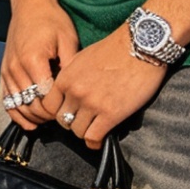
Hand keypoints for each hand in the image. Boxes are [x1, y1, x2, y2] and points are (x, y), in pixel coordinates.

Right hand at [0, 0, 83, 131]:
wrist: (30, 5)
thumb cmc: (50, 19)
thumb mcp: (68, 39)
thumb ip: (71, 66)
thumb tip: (77, 89)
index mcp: (33, 60)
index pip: (45, 97)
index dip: (59, 108)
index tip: (70, 108)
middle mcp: (16, 67)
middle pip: (31, 104)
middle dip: (48, 115)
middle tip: (63, 115)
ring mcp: (7, 70)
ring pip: (18, 105)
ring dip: (33, 116)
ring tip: (49, 119)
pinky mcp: (4, 71)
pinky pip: (7, 99)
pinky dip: (17, 113)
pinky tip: (29, 121)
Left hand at [49, 30, 169, 147]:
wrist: (140, 46)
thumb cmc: (115, 50)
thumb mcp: (83, 59)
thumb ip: (72, 76)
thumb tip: (68, 91)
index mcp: (65, 78)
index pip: (49, 105)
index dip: (58, 111)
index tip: (68, 112)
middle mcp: (75, 92)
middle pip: (62, 120)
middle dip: (71, 123)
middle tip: (84, 121)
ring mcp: (92, 104)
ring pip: (77, 131)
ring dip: (85, 132)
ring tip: (94, 129)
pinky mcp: (111, 113)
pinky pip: (93, 137)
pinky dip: (95, 142)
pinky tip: (100, 141)